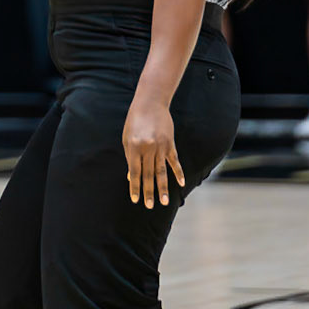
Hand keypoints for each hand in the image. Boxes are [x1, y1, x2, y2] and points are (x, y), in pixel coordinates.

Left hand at [123, 94, 184, 208]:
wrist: (150, 103)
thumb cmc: (134, 121)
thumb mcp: (127, 138)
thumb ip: (129, 157)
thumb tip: (131, 178)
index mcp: (134, 148)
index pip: (134, 172)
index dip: (135, 187)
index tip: (135, 199)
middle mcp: (148, 149)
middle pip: (148, 175)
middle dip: (148, 192)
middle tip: (149, 206)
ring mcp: (160, 147)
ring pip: (161, 172)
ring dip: (162, 188)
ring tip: (164, 202)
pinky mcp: (170, 144)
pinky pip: (174, 161)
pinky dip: (178, 173)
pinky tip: (180, 184)